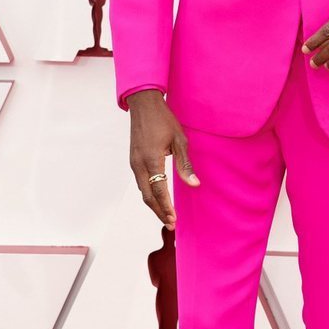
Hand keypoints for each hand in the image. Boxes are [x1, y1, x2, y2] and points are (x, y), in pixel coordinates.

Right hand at [126, 90, 199, 228]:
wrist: (144, 105)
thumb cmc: (163, 120)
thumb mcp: (180, 141)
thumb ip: (185, 165)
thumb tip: (194, 184)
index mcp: (151, 160)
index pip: (159, 191)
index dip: (166, 208)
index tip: (174, 221)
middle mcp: (139, 165)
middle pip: (148, 196)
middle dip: (159, 212)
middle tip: (171, 224)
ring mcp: (134, 163)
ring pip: (143, 190)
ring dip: (154, 204)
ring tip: (165, 215)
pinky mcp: (133, 160)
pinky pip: (141, 182)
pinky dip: (149, 193)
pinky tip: (158, 197)